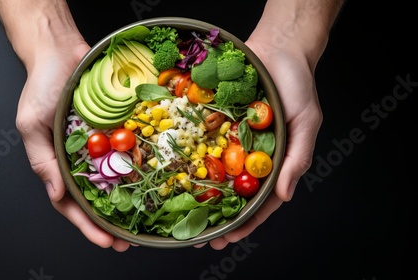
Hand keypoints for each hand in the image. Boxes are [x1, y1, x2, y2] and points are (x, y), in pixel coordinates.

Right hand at [15, 40, 131, 251]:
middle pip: (97, 198)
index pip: (70, 203)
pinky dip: (139, 168)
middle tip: (128, 241)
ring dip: (129, 202)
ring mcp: (102, 144)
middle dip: (111, 223)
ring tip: (144, 222)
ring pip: (116, 180)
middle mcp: (82, 158)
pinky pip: (130, 151)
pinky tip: (153, 182)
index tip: (105, 241)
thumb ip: (41, 160)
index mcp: (58, 162)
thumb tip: (54, 194)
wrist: (62, 50)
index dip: (87, 225)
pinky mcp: (117, 129)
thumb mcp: (31, 124)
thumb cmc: (42, 85)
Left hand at [200, 33, 322, 249]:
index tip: (229, 238)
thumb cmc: (298, 84)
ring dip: (202, 194)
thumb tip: (285, 195)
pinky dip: (193, 157)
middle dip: (218, 216)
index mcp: (275, 160)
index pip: (262, 201)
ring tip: (184, 213)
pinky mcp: (218, 122)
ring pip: (216, 172)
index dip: (246, 222)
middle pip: (234, 193)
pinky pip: (204, 142)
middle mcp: (251, 154)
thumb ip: (297, 159)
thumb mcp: (306, 123)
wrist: (277, 47)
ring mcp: (233, 139)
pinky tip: (177, 171)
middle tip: (200, 237)